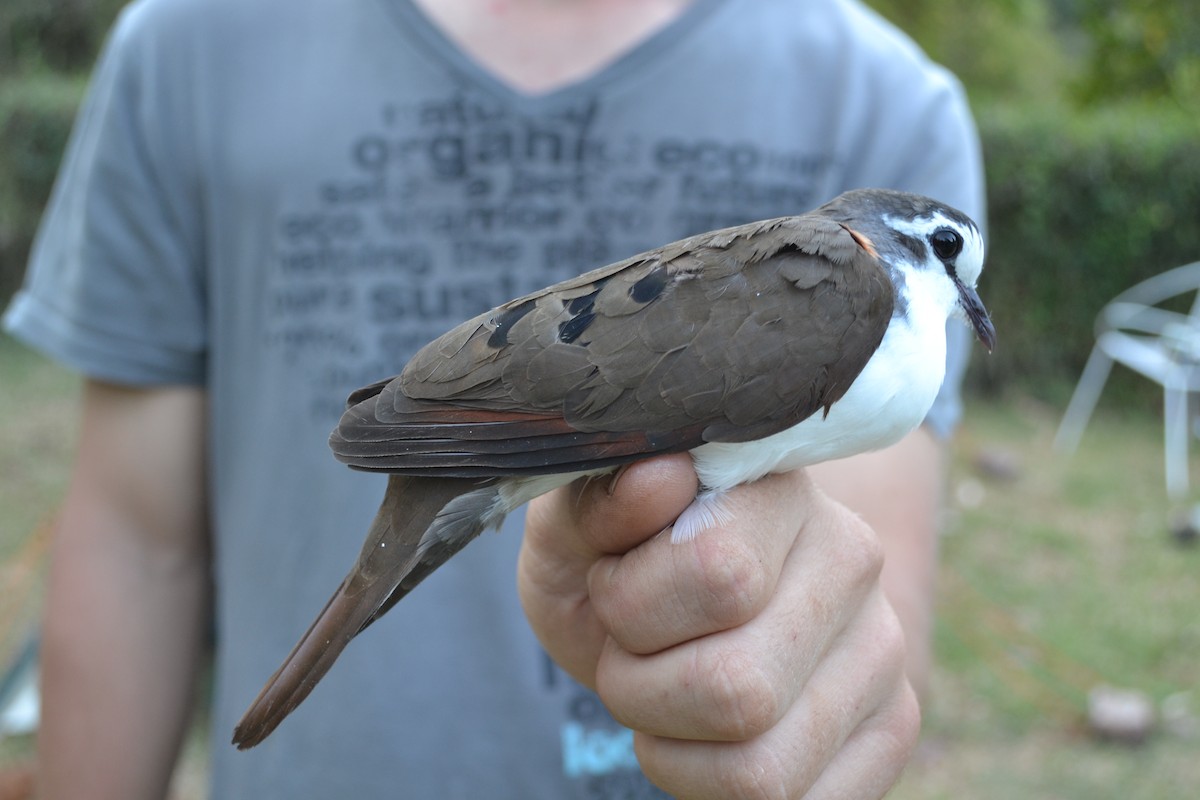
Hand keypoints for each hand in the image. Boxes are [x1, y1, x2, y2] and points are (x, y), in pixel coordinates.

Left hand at [518, 453, 918, 798]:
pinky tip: (709, 739)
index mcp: (777, 490)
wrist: (679, 609)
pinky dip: (715, 791)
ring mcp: (884, 649)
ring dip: (672, 751)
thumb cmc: (616, 562)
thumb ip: (600, 501)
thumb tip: (659, 477)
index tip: (612, 585)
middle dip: (639, 690)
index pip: (717, 574)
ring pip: (760, 767)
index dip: (630, 603)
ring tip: (664, 696)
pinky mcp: (893, 727)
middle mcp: (853, 561)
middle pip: (735, 688)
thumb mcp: (576, 528)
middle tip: (628, 657)